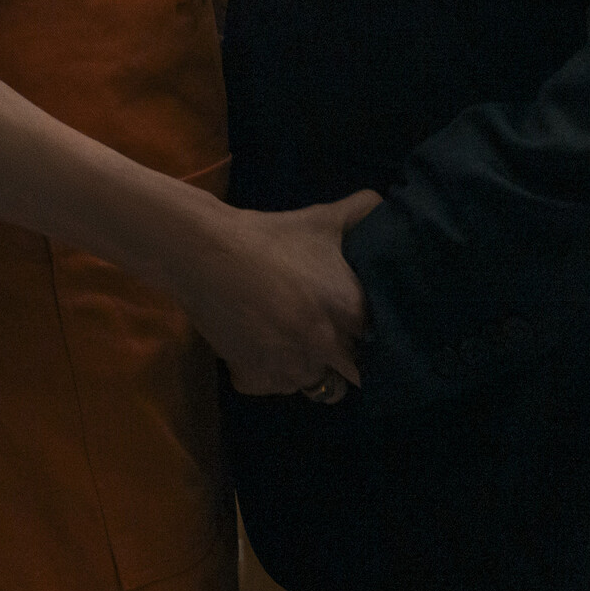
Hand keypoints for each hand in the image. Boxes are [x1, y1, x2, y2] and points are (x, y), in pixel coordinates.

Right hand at [177, 189, 380, 397]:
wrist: (205, 251)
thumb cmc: (267, 235)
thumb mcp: (320, 220)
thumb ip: (361, 213)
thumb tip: (384, 204)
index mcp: (350, 311)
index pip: (379, 343)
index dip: (368, 334)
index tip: (355, 326)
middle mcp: (327, 348)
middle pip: (352, 373)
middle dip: (342, 357)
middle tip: (323, 333)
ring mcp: (291, 369)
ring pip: (312, 383)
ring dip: (305, 366)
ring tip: (285, 334)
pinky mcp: (257, 379)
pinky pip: (273, 386)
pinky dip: (267, 371)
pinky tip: (257, 342)